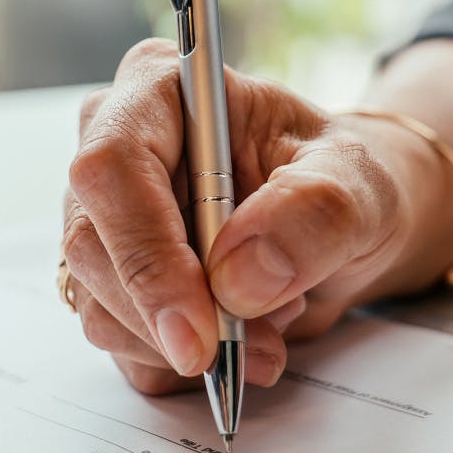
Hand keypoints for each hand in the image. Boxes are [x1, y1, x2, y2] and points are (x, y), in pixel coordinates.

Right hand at [61, 39, 409, 394]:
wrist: (345, 225)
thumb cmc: (343, 182)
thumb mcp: (359, 183)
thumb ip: (313, 212)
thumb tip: (237, 278)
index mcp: (159, 90)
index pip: (113, 168)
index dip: (148, 254)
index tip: (202, 329)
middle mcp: (115, 151)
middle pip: (93, 248)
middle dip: (175, 317)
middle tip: (260, 347)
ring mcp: (105, 221)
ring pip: (100, 308)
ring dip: (188, 344)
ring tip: (273, 321)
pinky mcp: (112, 282)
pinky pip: (123, 346)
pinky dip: (186, 362)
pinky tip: (244, 333)